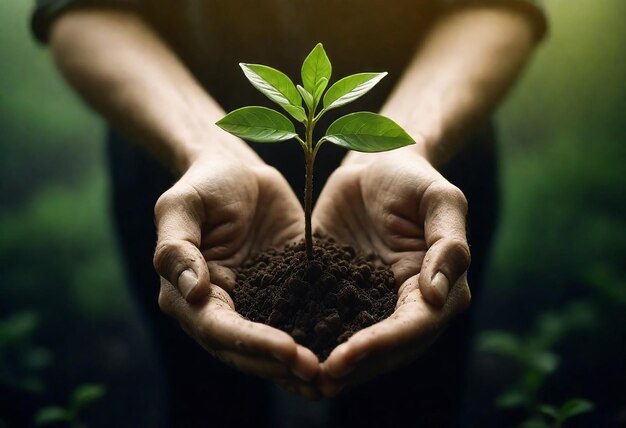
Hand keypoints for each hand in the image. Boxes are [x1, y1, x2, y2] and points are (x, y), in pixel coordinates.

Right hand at [153, 154, 319, 396]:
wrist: (239, 171)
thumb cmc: (205, 184)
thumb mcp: (182, 206)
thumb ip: (177, 248)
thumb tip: (193, 293)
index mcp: (188, 294)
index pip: (218, 328)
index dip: (252, 342)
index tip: (288, 349)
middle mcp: (220, 308)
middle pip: (246, 349)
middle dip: (280, 363)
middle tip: (318, 372)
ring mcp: (253, 304)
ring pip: (271, 346)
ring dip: (298, 365)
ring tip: (332, 377)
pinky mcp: (282, 293)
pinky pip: (297, 321)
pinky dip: (316, 338)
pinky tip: (344, 351)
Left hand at [312, 149, 470, 395]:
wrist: (372, 163)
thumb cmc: (410, 177)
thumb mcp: (439, 199)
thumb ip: (448, 244)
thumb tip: (437, 296)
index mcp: (438, 285)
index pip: (415, 326)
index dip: (384, 345)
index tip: (347, 354)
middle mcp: (408, 302)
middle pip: (389, 348)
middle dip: (357, 365)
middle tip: (321, 378)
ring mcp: (374, 301)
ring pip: (361, 345)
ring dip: (337, 366)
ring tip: (303, 378)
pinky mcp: (344, 293)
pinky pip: (332, 323)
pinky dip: (315, 341)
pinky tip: (290, 351)